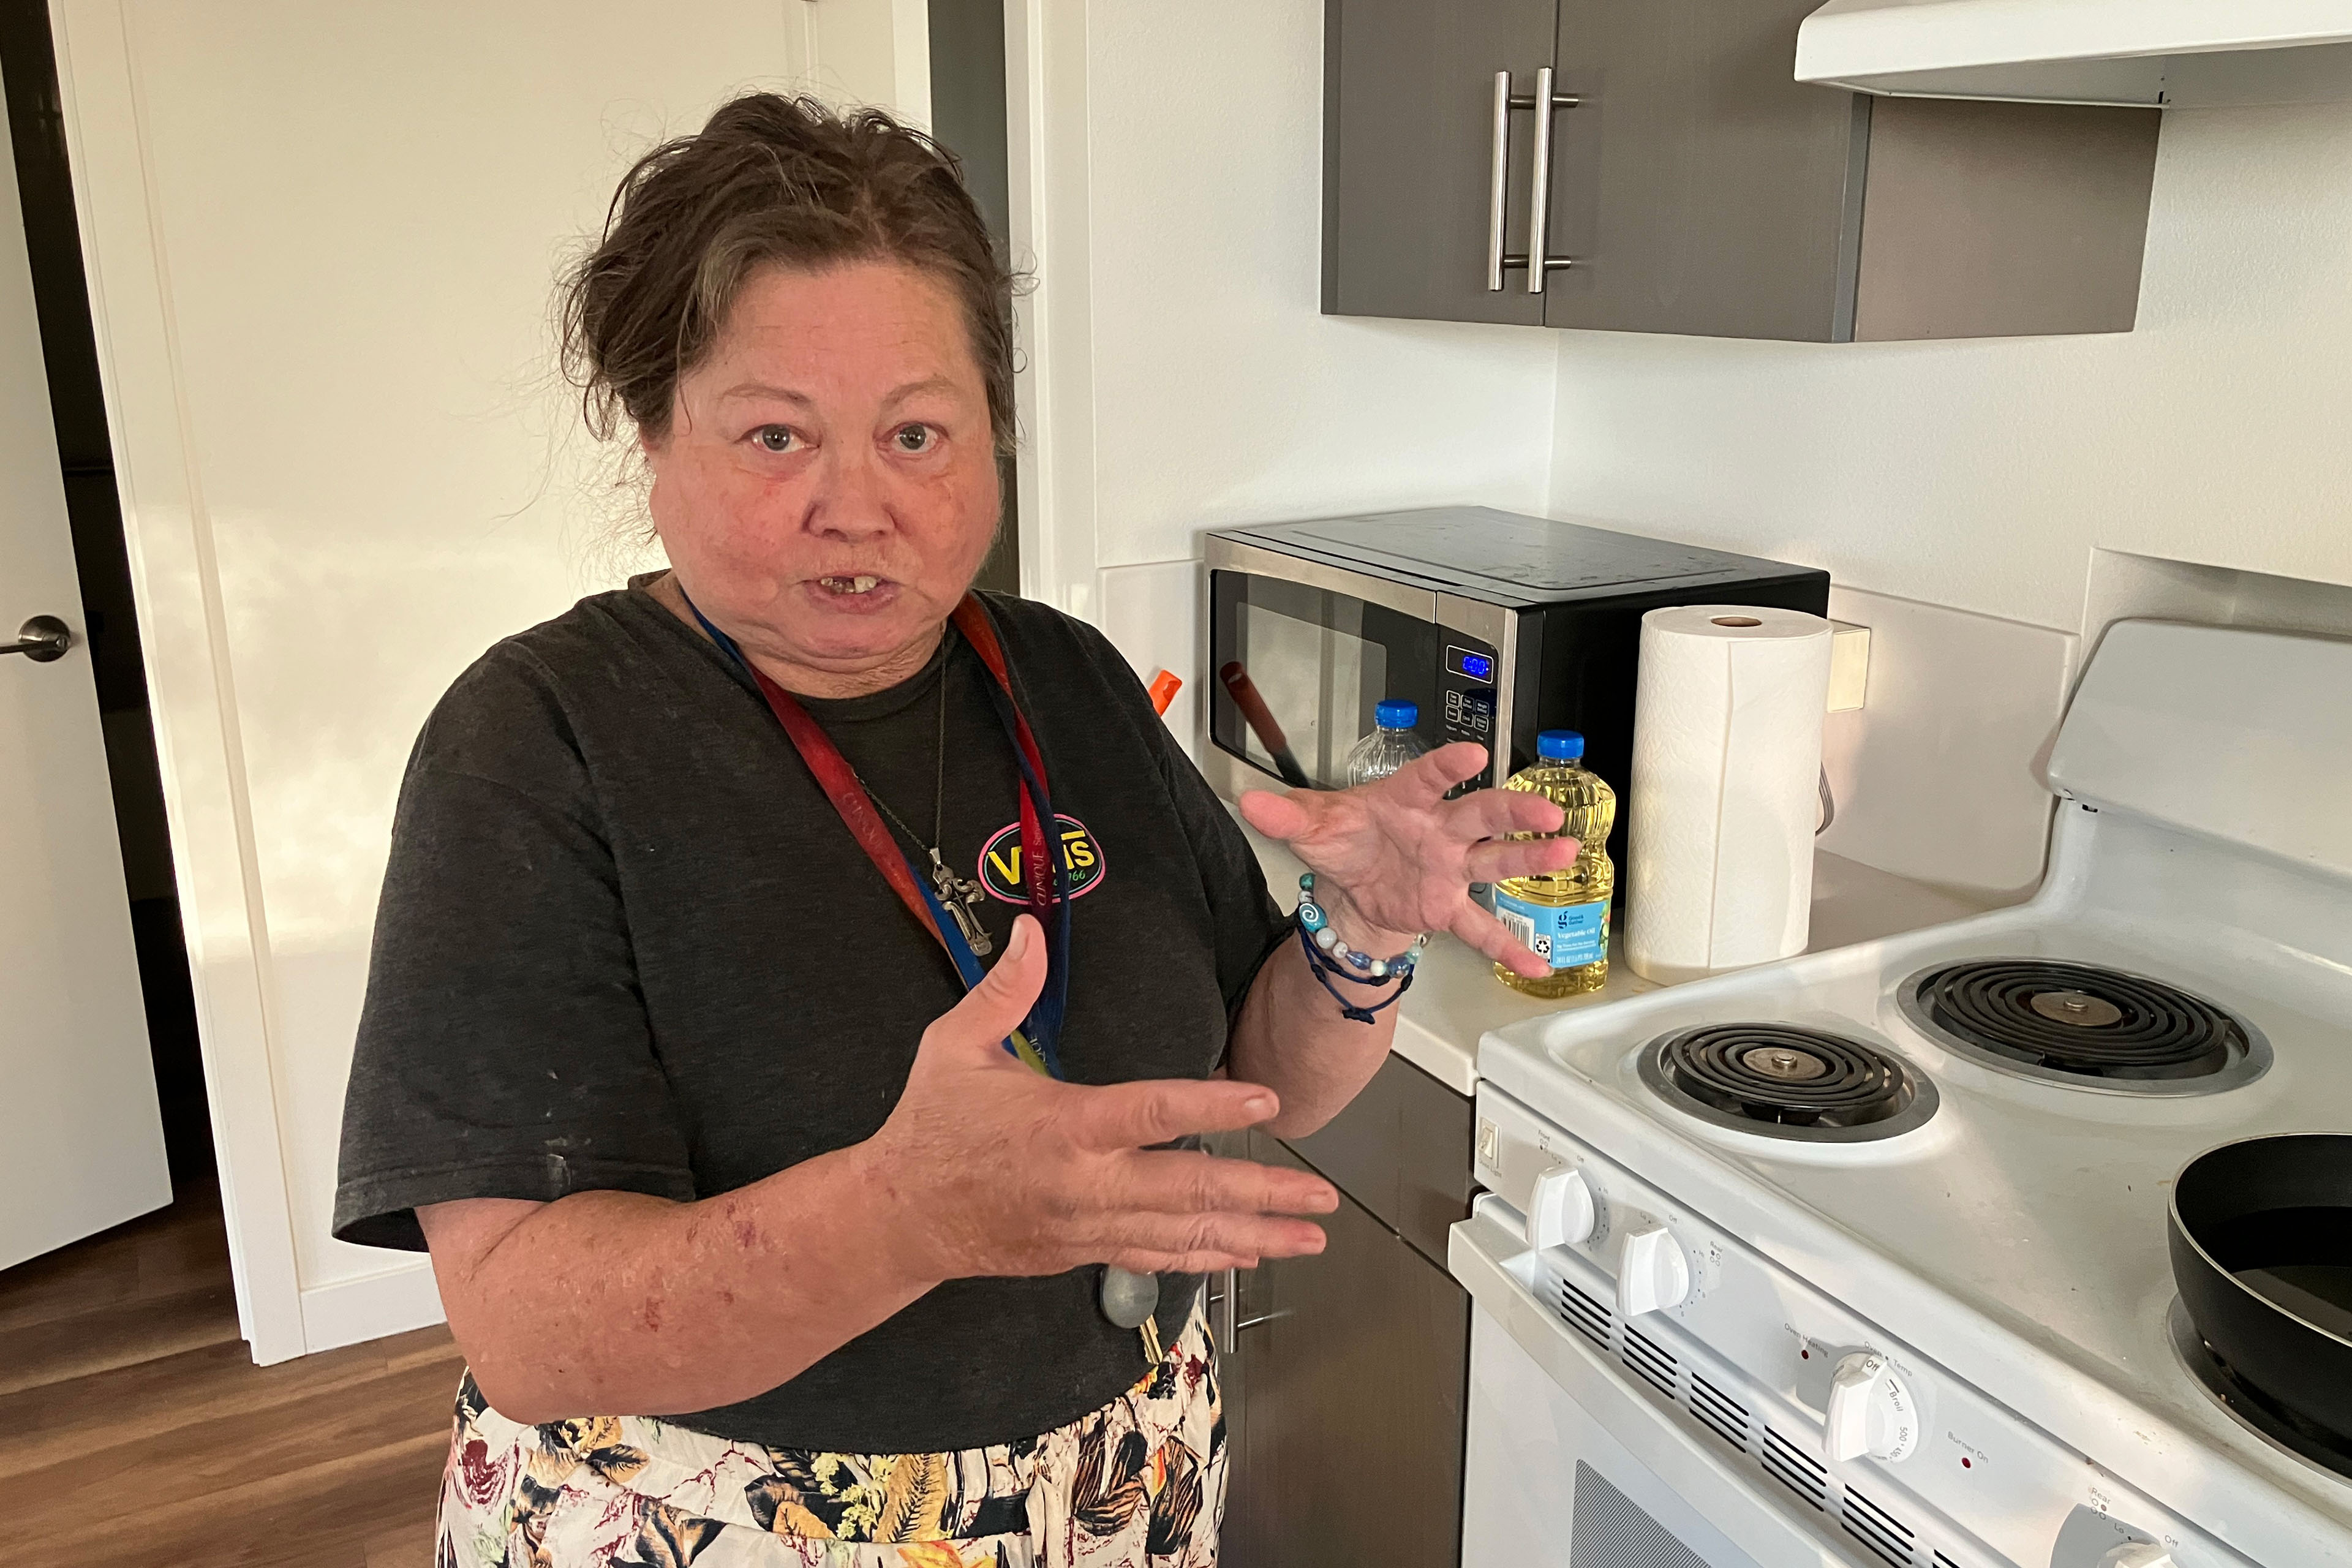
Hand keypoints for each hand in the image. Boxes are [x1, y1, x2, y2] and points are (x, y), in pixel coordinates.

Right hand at [864, 916, 1337, 1281]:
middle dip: (1263, 1192)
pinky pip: (1155, 1256)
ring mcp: (1088, 1225)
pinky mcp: (1083, 1251)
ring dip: (1253, 1235)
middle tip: (1322, 1193)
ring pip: (1183, 1234)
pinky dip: (1205, 1257)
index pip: (1153, 1113)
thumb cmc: (930, 1127)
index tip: (1267, 1101)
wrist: (898, 1218)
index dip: (1213, 1109)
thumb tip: (1027, 928)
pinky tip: (1248, 1255)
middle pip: (1190, 1190)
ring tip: (1310, 1236)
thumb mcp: (954, 1047)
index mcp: (1064, 1126)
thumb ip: (1002, 990)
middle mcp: (1086, 1183)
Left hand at [1239, 741, 1577, 979]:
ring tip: (1563, 853)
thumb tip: (1249, 803)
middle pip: (1481, 815)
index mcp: (1406, 800)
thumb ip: (1285, 815)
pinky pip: (1481, 929)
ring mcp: (1450, 868)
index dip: (1448, 767)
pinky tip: (1536, 962)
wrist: (1352, 882)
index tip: (1472, 755)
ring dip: (1528, 859)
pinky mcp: (1449, 906)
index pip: (1429, 778)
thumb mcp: (1312, 825)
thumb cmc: (1346, 839)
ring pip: (1494, 860)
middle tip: (1545, 810)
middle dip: (1513, 812)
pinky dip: (1507, 947)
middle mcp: (1439, 829)